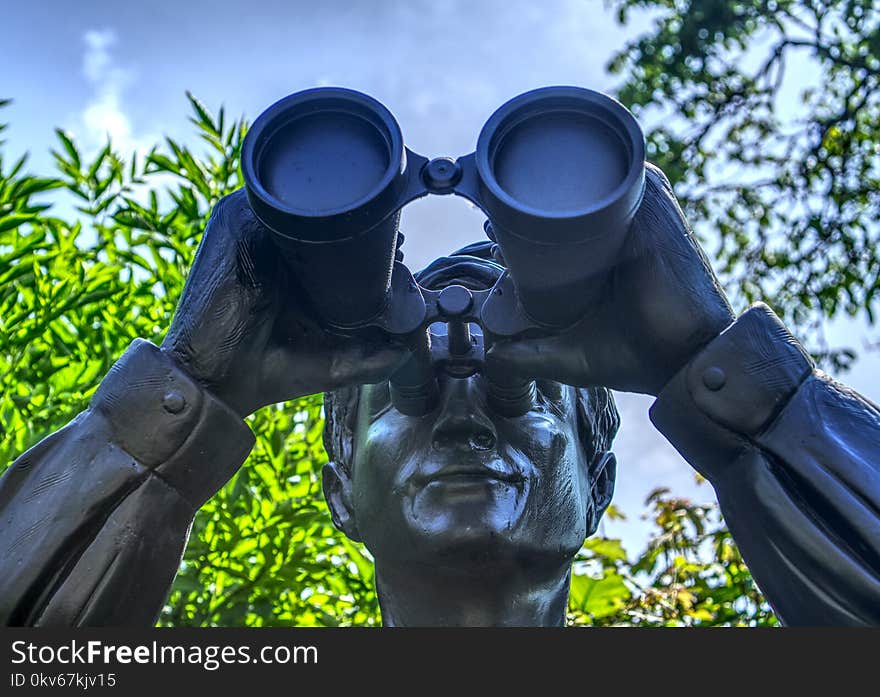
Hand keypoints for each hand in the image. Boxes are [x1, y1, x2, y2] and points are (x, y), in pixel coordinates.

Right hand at [161, 189, 406, 416]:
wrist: (216, 380)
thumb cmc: (269, 372)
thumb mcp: (334, 363)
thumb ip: (373, 359)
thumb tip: (410, 347)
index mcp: (297, 274)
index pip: (341, 241)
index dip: (373, 242)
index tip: (401, 250)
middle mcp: (275, 248)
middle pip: (325, 217)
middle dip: (362, 222)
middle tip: (395, 239)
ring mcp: (252, 231)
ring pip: (301, 202)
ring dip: (337, 208)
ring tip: (374, 225)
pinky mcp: (231, 223)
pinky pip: (269, 196)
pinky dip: (300, 199)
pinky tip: (335, 216)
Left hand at [487, 164, 734, 395]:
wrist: (684, 358)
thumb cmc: (637, 356)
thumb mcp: (572, 354)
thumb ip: (532, 355)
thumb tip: (493, 357)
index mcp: (609, 255)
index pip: (562, 223)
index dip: (524, 221)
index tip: (491, 227)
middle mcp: (627, 229)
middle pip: (572, 197)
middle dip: (529, 199)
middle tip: (491, 218)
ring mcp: (643, 213)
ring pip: (590, 181)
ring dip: (550, 183)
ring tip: (506, 199)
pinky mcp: (655, 206)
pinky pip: (620, 171)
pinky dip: (588, 166)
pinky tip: (548, 174)